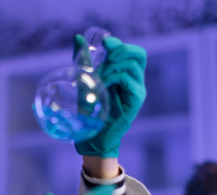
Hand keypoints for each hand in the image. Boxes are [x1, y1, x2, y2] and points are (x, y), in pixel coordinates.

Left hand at [74, 35, 146, 157]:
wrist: (94, 135)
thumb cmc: (91, 110)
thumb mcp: (85, 80)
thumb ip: (84, 60)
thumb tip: (78, 38)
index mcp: (124, 74)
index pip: (129, 52)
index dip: (119, 44)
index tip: (104, 43)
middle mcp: (134, 80)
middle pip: (139, 54)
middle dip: (122, 49)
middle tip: (107, 54)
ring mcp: (137, 89)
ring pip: (133, 64)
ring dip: (114, 65)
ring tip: (101, 74)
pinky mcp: (137, 98)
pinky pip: (129, 79)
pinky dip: (115, 77)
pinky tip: (104, 83)